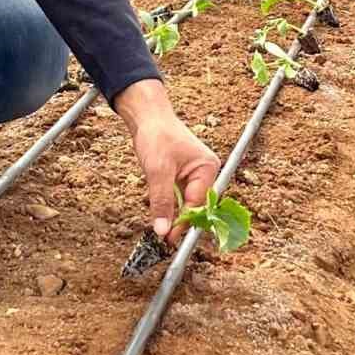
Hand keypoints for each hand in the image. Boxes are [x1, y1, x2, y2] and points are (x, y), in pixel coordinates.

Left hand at [115, 79, 220, 244]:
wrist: (146, 115)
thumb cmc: (156, 135)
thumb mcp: (157, 170)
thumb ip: (161, 201)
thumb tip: (163, 229)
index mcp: (207, 168)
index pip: (197, 203)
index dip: (184, 223)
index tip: (170, 238)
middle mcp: (205, 171)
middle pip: (195, 205)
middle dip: (182, 221)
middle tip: (166, 238)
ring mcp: (195, 173)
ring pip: (186, 202)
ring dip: (175, 213)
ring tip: (163, 230)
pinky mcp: (183, 174)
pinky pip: (179, 195)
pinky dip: (170, 204)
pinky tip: (162, 214)